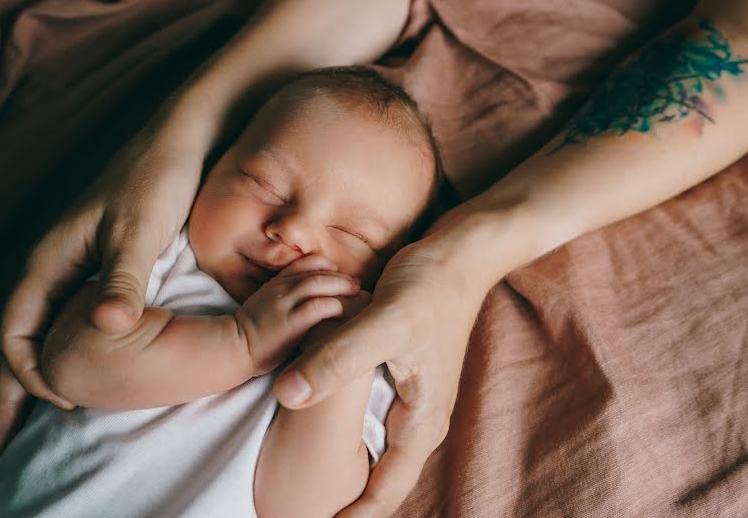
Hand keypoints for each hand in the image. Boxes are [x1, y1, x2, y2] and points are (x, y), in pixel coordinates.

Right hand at [0, 121, 206, 453]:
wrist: (184, 139)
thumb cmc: (158, 179)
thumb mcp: (140, 229)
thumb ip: (123, 278)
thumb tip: (104, 328)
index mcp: (51, 257)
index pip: (14, 327)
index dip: (24, 370)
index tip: (56, 403)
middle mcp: (57, 263)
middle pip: (23, 333)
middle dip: (19, 383)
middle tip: (14, 436)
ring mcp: (80, 262)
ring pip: (49, 325)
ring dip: (47, 365)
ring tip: (58, 408)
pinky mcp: (108, 261)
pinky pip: (78, 313)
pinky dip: (76, 344)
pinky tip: (96, 364)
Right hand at [236, 254, 361, 375]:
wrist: (232, 348)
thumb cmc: (251, 332)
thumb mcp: (264, 304)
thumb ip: (283, 296)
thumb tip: (306, 298)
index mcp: (276, 283)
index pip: (305, 262)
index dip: (325, 264)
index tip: (338, 272)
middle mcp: (281, 289)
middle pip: (317, 271)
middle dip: (340, 276)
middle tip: (357, 283)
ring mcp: (284, 304)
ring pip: (318, 284)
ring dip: (341, 286)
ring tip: (357, 293)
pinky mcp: (290, 324)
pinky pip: (317, 307)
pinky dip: (334, 306)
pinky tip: (343, 312)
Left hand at [272, 213, 493, 516]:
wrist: (461, 255)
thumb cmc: (430, 288)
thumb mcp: (382, 322)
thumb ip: (338, 359)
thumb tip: (286, 396)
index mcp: (422, 422)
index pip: (384, 492)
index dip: (351, 517)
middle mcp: (420, 419)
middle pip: (381, 480)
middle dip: (348, 503)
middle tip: (305, 515)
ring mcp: (412, 400)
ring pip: (376, 450)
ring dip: (351, 471)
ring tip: (316, 492)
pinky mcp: (402, 377)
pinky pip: (373, 420)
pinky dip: (351, 434)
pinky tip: (326, 430)